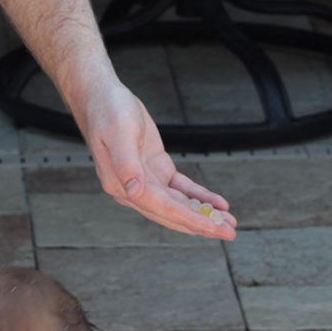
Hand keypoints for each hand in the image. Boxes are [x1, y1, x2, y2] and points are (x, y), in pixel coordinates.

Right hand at [79, 81, 236, 238]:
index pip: (162, 208)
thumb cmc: (108, 111)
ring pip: (180, 204)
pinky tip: (217, 203)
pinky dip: (199, 197)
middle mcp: (133, 189)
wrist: (101, 97)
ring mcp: (146, 181)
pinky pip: (181, 189)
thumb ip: (126, 163)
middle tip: (230, 233)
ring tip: (229, 224)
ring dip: (204, 214)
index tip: (212, 227)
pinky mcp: (157, 170)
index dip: (189, 218)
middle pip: (173, 213)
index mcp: (122, 185)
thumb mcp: (119, 133)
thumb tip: (134, 191)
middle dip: (202, 224)